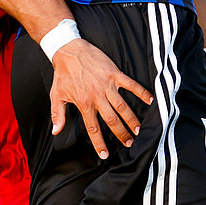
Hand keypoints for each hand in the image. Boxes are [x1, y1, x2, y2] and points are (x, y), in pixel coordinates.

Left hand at [49, 39, 152, 159]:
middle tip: (129, 143)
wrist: (68, 50)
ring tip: (138, 130)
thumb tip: (56, 132)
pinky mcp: (114, 73)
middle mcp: (97, 96)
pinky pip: (130, 84)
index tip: (105, 155)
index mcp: (83, 103)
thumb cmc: (62, 74)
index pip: (93, 128)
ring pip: (123, 106)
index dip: (99, 142)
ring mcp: (107, 85)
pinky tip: (150, 100)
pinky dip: (141, 92)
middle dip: (121, 133)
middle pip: (112, 120)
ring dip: (131, 119)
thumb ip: (57, 115)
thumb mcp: (56, 95)